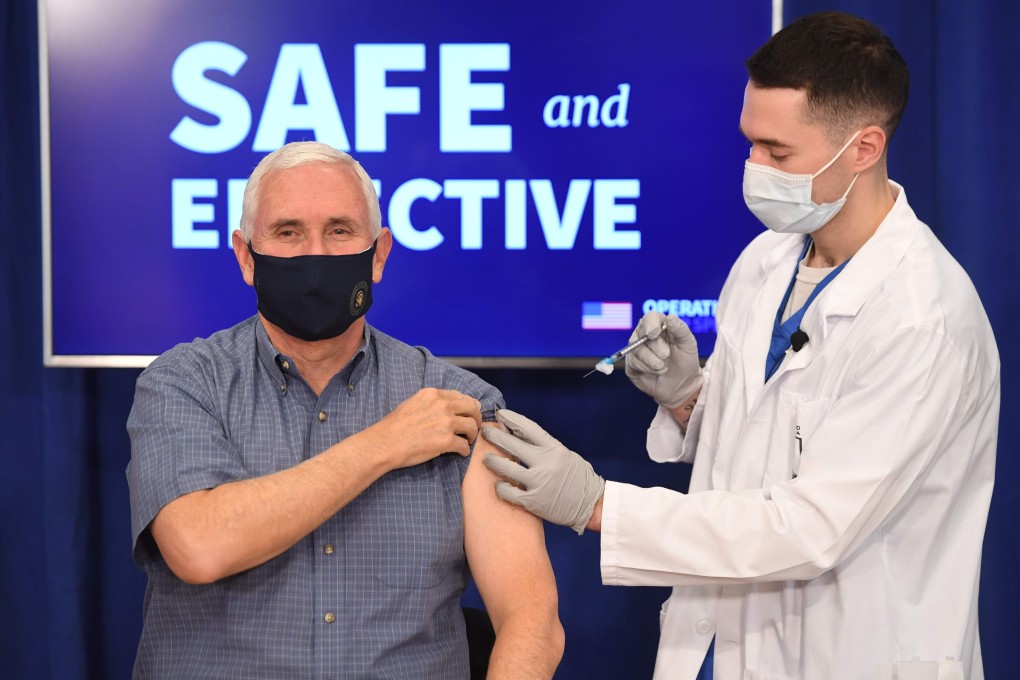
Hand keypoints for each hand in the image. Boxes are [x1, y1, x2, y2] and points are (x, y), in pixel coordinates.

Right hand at [365, 388, 481, 469]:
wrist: (385, 443)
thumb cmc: (394, 426)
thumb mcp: (412, 403)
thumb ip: (431, 402)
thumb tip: (446, 407)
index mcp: (433, 394)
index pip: (460, 396)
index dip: (468, 405)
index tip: (470, 412)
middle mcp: (442, 405)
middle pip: (472, 408)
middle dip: (476, 417)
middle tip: (475, 426)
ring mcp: (446, 422)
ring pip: (472, 426)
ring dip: (472, 434)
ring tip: (468, 440)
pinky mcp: (447, 440)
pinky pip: (464, 445)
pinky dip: (464, 450)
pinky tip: (461, 452)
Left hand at [481, 409, 604, 534]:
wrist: (591, 505)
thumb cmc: (579, 478)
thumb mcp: (566, 455)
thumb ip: (545, 447)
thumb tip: (519, 434)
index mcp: (555, 449)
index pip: (528, 428)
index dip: (512, 420)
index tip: (500, 415)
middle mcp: (545, 463)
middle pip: (513, 445)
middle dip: (495, 437)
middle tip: (485, 432)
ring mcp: (538, 482)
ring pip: (506, 468)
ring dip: (493, 461)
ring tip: (486, 459)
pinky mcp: (533, 501)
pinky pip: (508, 492)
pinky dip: (501, 487)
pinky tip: (499, 484)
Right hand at [624, 312, 702, 407]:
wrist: (682, 385)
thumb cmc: (686, 361)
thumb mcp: (688, 343)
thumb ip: (680, 329)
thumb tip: (670, 317)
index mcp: (659, 325)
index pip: (649, 318)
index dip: (650, 325)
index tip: (655, 334)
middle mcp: (644, 335)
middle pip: (641, 334)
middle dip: (655, 347)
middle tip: (666, 355)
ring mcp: (636, 349)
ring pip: (636, 350)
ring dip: (653, 360)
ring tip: (664, 367)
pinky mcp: (631, 364)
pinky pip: (633, 363)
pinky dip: (647, 369)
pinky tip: (656, 372)